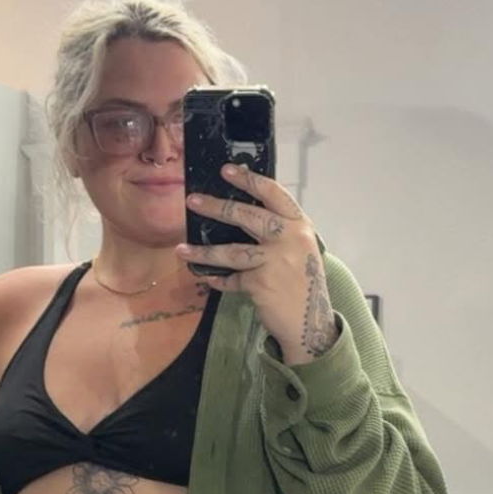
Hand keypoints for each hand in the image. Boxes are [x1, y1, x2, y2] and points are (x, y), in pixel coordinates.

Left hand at [179, 165, 339, 366]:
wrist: (311, 323)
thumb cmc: (304, 284)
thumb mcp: (300, 250)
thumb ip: (279, 233)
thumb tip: (242, 215)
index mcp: (300, 226)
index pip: (274, 194)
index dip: (249, 180)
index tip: (226, 170)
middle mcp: (289, 238)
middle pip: (246, 215)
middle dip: (216, 206)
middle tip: (192, 200)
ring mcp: (275, 261)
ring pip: (231, 250)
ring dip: (203, 251)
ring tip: (181, 250)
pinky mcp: (260, 283)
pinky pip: (232, 279)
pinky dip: (219, 280)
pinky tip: (208, 278)